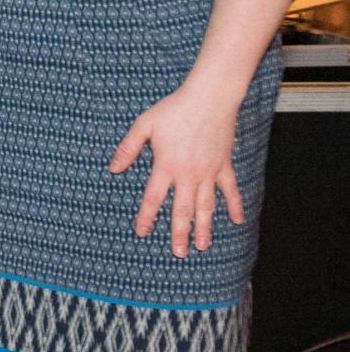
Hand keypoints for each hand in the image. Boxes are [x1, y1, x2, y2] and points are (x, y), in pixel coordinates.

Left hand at [109, 82, 244, 258]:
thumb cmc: (174, 109)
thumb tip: (113, 168)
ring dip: (204, 227)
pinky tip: (237, 221)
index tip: (142, 233)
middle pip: (182, 210)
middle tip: (179, 253)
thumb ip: (128, 148)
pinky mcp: (224, 165)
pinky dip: (235, 205)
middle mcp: (188, 174)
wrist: (210, 98)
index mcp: (166, 166)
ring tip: (203, 247)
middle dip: (179, 233)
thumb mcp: (144, 125)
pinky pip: (230, 190)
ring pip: (206, 205)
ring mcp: (209, 171)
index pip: (153, 198)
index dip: (147, 217)